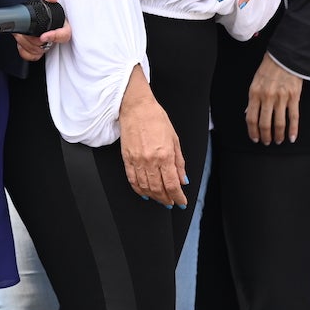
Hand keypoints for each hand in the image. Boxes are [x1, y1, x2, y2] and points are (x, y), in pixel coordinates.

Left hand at [15, 0, 67, 62]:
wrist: (33, 11)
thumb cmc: (43, 5)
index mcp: (61, 25)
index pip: (64, 35)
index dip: (55, 37)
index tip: (44, 36)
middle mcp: (54, 36)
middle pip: (47, 45)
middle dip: (32, 39)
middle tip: (23, 32)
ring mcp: (46, 44)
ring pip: (38, 51)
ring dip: (26, 43)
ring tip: (19, 34)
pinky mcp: (37, 50)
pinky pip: (32, 57)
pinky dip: (24, 51)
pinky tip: (20, 43)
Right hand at [118, 76, 186, 206]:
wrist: (136, 107)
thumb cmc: (156, 119)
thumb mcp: (174, 139)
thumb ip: (179, 162)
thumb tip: (183, 179)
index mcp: (165, 155)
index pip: (172, 185)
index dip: (178, 197)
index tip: (181, 202)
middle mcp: (150, 160)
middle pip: (159, 189)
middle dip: (167, 199)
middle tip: (171, 202)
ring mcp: (137, 160)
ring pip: (145, 187)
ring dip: (154, 197)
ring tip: (160, 199)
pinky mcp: (126, 158)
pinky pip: (132, 180)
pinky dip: (139, 190)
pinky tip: (145, 193)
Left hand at [245, 54, 303, 143]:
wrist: (285, 57)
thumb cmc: (269, 68)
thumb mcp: (255, 81)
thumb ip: (253, 99)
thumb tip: (248, 114)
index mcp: (254, 93)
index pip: (251, 118)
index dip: (252, 131)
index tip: (255, 138)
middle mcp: (267, 97)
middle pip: (264, 123)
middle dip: (265, 136)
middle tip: (267, 142)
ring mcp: (281, 98)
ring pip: (279, 123)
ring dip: (278, 135)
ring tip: (278, 141)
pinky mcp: (294, 97)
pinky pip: (293, 117)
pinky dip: (293, 129)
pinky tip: (292, 137)